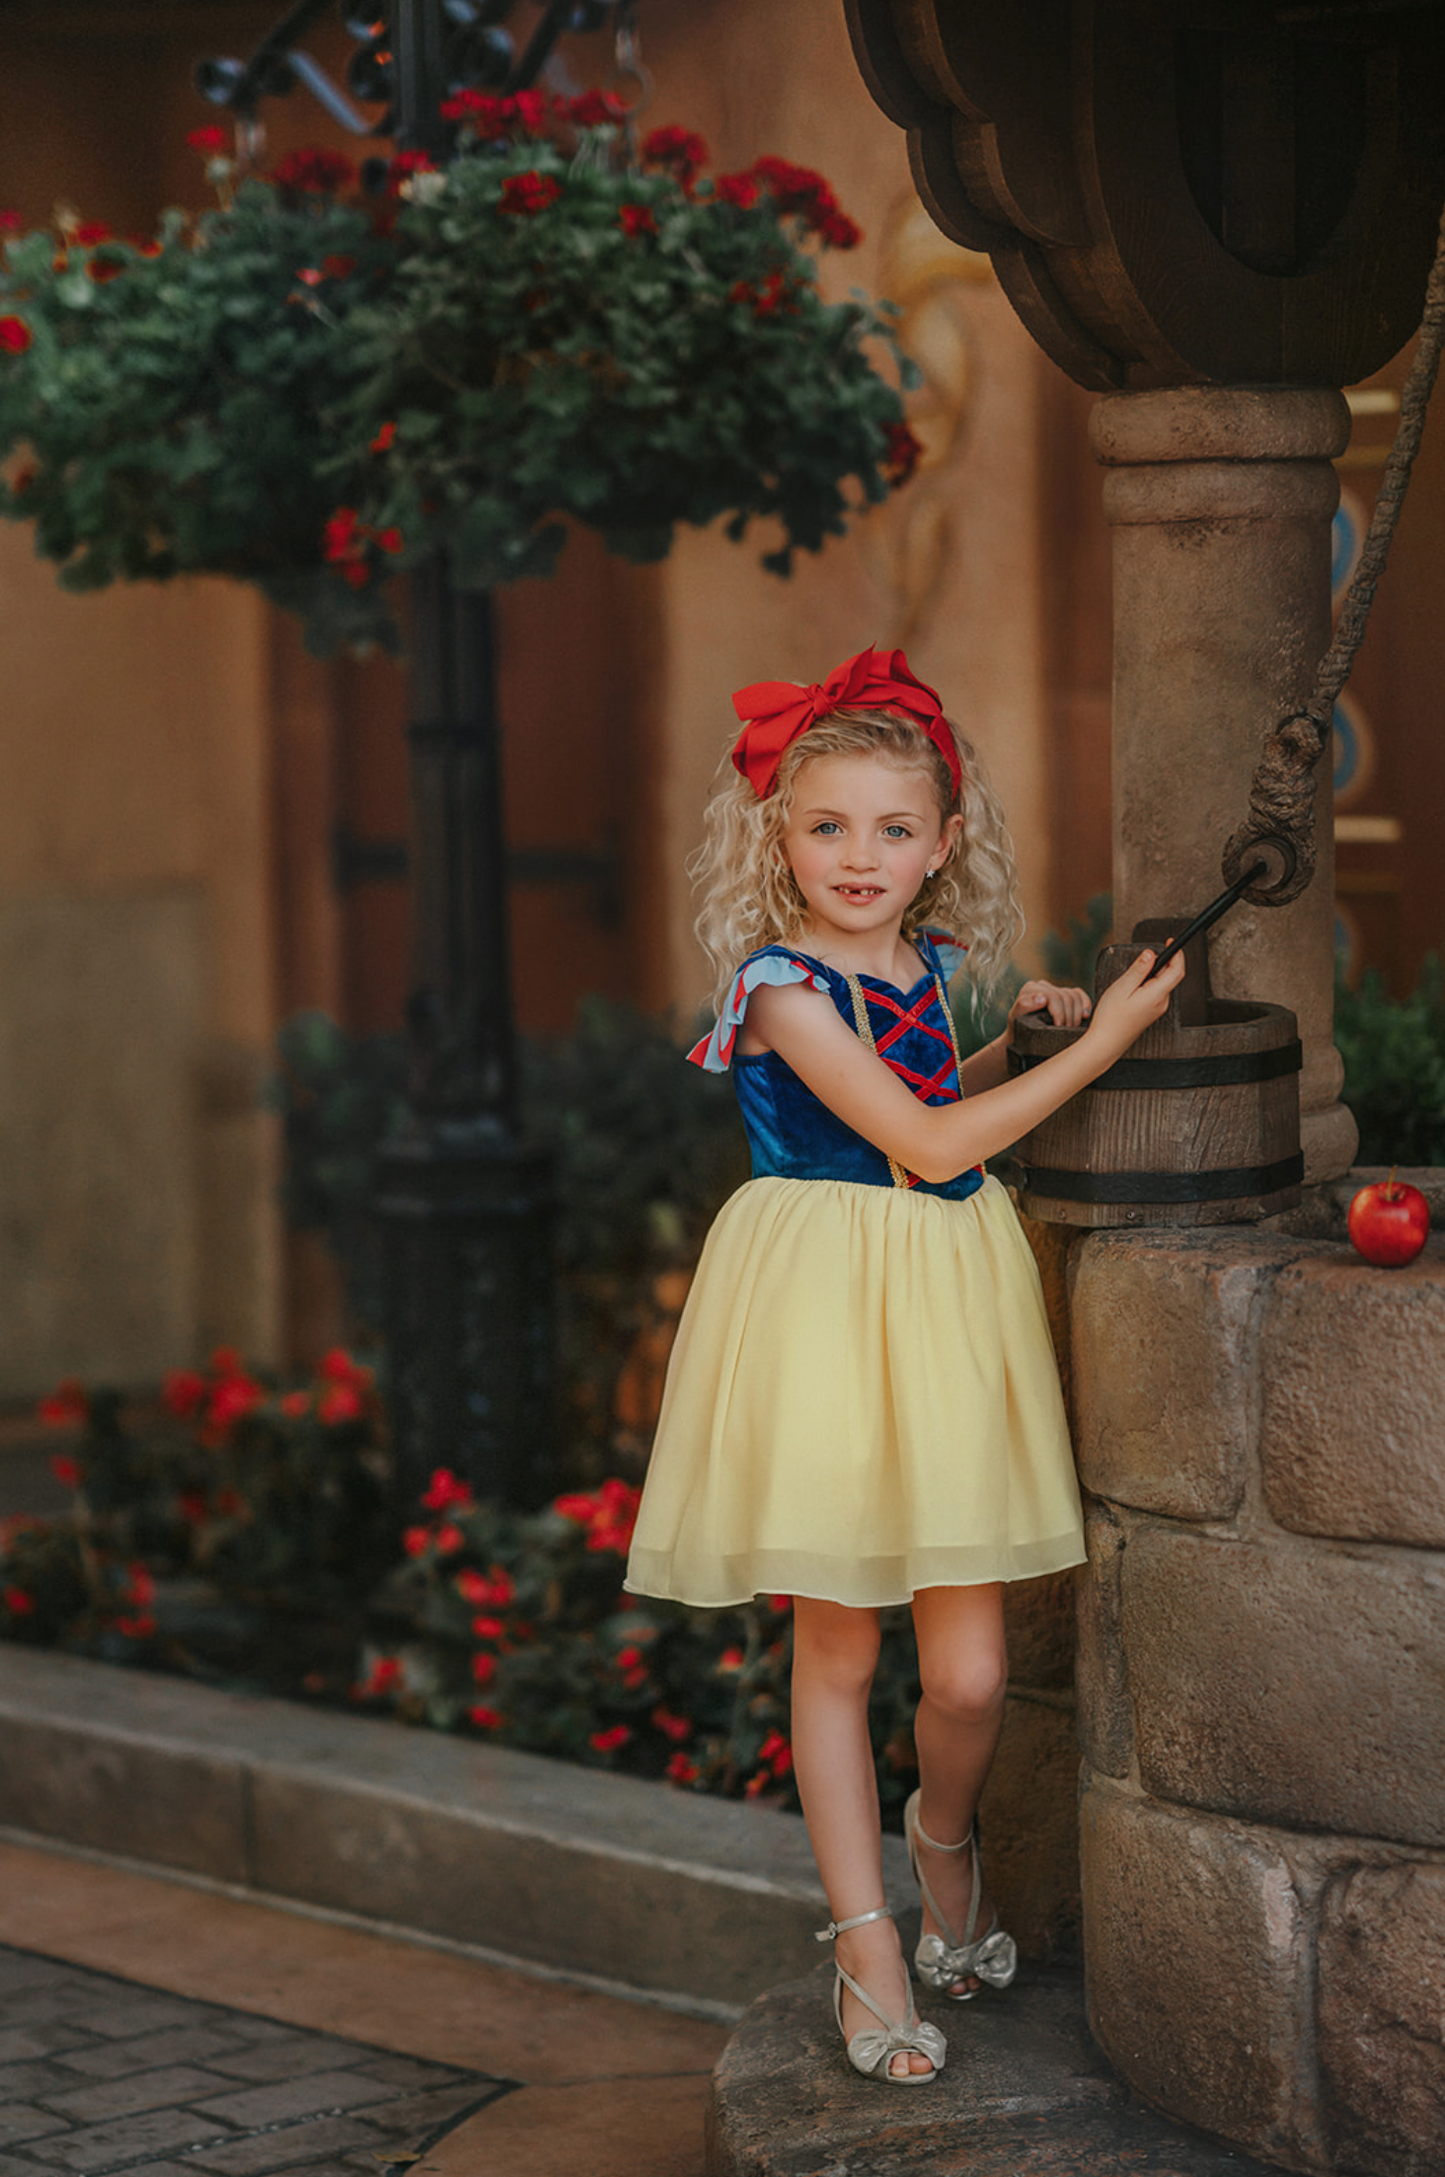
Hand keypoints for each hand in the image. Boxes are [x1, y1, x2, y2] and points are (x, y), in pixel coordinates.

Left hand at [1006, 979, 1091, 1037]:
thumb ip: (1025, 1006)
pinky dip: (1085, 1004)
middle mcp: (1043, 986)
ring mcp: (1055, 989)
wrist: (1021, 1037)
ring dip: (1077, 1015)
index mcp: (1031, 988)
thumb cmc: (1018, 1029)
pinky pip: (1080, 995)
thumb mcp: (1016, 1019)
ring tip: (1072, 1029)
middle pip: (1066, 997)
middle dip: (1069, 1016)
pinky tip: (1085, 1016)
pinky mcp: (1065, 995)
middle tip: (1067, 1032)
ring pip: (1075, 996)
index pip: (1053, 996)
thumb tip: (1042, 998)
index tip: (1059, 1027)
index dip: (1059, 1012)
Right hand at [1083, 949, 1185, 1063]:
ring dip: (1152, 974)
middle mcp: (1161, 1002)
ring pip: (1162, 983)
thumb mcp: (1122, 987)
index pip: (1177, 970)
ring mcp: (1158, 1008)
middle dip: (1160, 963)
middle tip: (1141, 961)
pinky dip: (1148, 984)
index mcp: (1156, 995)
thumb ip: (1139, 969)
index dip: (1177, 953)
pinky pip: (1156, 992)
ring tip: (1131, 980)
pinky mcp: (1152, 1012)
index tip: (1170, 942)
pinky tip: (1132, 989)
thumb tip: (1150, 954)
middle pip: (1170, 975)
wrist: (1107, 1042)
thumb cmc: (1111, 1018)